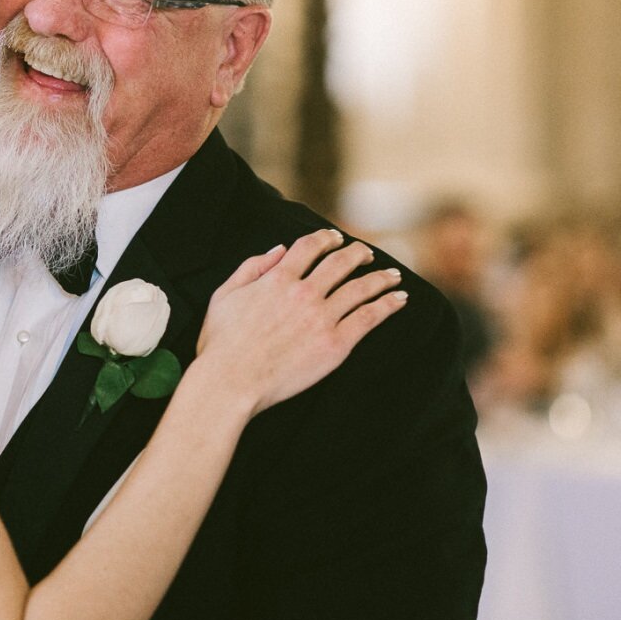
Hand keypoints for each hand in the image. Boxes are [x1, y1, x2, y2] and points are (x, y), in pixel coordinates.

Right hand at [194, 229, 407, 416]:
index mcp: (277, 278)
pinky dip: (388, 305)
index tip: (336, 238)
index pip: (310, 246)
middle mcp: (303, 293)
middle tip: (366, 254)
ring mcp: (322, 318)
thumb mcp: (225, 295)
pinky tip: (399, 299)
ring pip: (361, 288)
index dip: (326, 238)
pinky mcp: (335, 344)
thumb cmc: (221, 343)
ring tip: (393, 275)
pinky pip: (369, 318)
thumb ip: (252, 267)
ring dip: (381, 277)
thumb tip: (279, 250)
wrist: (230, 381)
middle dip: (357, 253)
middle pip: (341, 262)